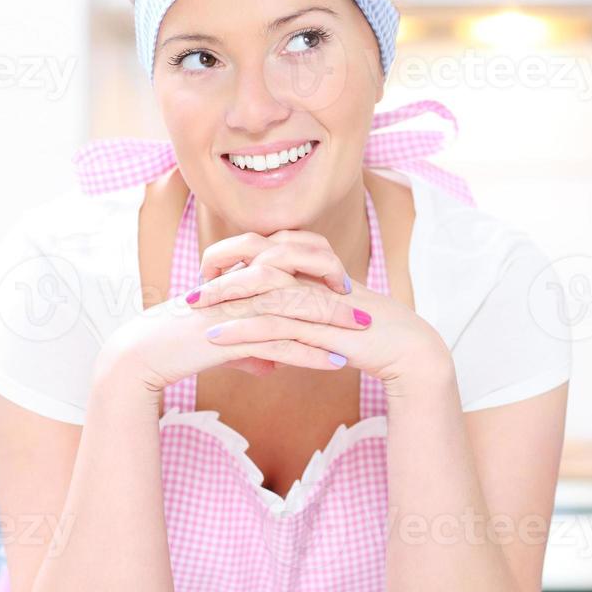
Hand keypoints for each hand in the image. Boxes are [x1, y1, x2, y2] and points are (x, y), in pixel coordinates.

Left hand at [188, 231, 450, 388]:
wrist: (404, 346)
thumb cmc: (366, 329)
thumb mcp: (325, 312)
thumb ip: (297, 304)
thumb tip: (267, 314)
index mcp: (312, 261)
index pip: (261, 246)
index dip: (228, 256)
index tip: (203, 275)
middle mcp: (313, 271)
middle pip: (255, 257)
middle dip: (217, 272)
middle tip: (188, 292)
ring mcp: (316, 295)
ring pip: (261, 288)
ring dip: (223, 300)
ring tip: (193, 314)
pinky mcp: (321, 324)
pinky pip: (275, 323)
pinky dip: (243, 329)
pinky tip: (218, 338)